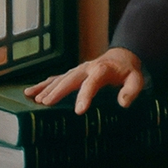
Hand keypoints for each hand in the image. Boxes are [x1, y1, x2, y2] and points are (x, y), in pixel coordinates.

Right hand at [24, 48, 143, 113]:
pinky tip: (30, 92)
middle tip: (46, 104)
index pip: (93, 82)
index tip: (79, 111)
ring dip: (47, 88)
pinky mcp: (73, 73)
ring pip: (60, 78)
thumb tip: (123, 103)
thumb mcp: (136, 80)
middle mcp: (87, 68)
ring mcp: (78, 69)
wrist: (122, 56)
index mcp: (103, 70)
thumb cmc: (129, 72)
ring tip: (34, 100)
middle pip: (71, 79)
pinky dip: (43, 84)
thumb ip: (131, 90)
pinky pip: (56, 78)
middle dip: (58, 91)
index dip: (85, 95)